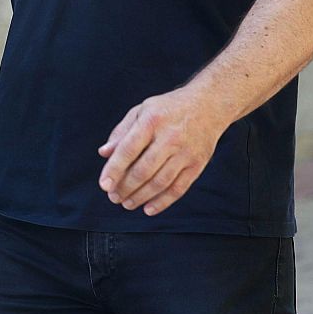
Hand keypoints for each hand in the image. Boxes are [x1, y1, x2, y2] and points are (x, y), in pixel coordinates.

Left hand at [97, 87, 226, 214]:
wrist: (208, 105)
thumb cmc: (168, 108)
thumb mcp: (142, 110)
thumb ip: (121, 132)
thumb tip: (104, 153)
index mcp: (152, 121)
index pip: (128, 149)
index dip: (114, 169)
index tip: (104, 185)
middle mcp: (170, 137)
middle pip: (144, 170)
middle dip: (125, 187)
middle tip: (113, 197)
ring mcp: (186, 153)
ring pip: (160, 182)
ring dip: (141, 197)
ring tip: (127, 203)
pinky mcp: (197, 164)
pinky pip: (178, 188)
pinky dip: (163, 202)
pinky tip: (148, 208)